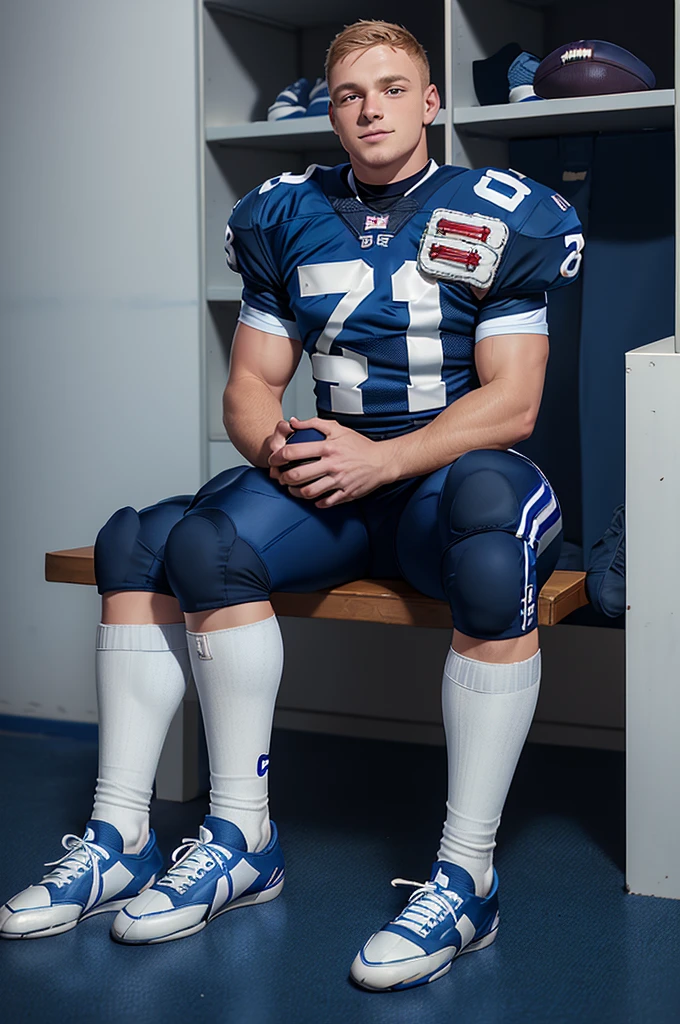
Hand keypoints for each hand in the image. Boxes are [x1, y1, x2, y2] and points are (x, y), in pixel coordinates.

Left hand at [268, 416, 397, 507]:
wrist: (382, 461)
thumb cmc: (359, 445)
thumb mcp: (337, 428)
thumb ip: (314, 423)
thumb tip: (293, 422)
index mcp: (328, 447)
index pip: (295, 452)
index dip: (279, 457)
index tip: (274, 460)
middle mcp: (332, 464)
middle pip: (298, 475)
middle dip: (283, 478)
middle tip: (279, 477)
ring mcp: (339, 480)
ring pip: (309, 491)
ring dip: (296, 492)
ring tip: (292, 489)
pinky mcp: (346, 493)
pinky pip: (326, 502)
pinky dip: (316, 502)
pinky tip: (312, 498)